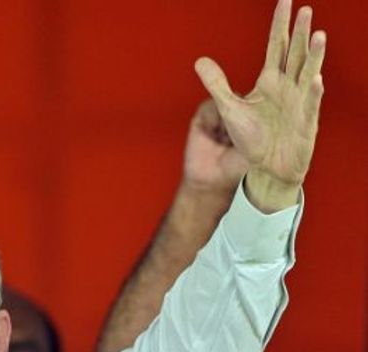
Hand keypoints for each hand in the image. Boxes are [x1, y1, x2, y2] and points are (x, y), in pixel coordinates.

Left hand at [194, 0, 325, 210]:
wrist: (266, 167)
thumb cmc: (251, 138)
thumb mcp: (228, 109)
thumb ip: (217, 84)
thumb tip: (199, 60)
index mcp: (270, 80)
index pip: (277, 46)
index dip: (280, 25)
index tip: (285, 1)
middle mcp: (288, 87)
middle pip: (296, 54)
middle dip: (300, 33)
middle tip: (305, 10)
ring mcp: (299, 102)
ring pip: (308, 73)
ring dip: (313, 56)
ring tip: (318, 35)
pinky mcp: (305, 122)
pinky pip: (310, 104)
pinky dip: (312, 92)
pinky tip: (314, 78)